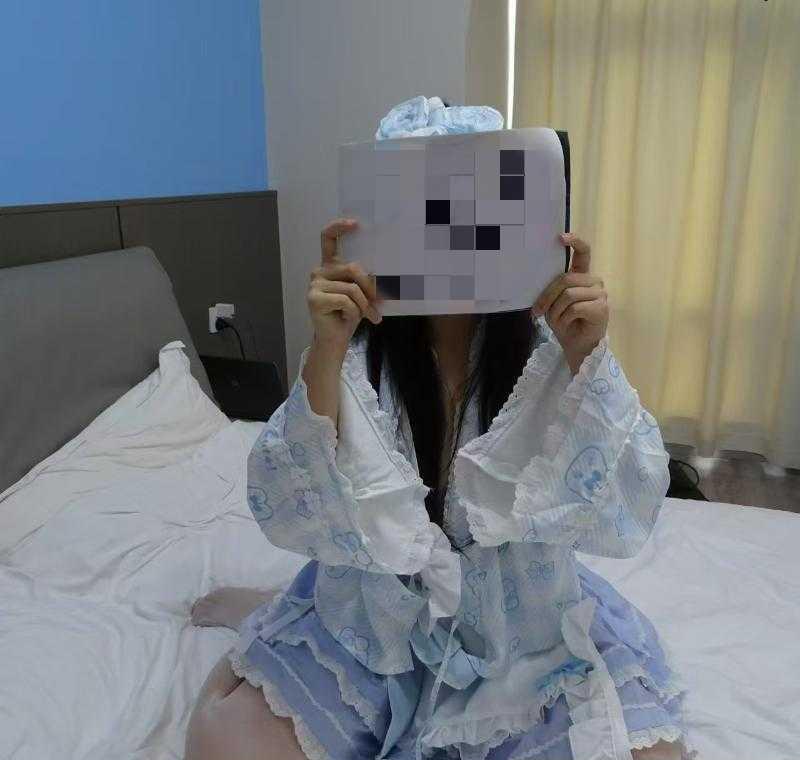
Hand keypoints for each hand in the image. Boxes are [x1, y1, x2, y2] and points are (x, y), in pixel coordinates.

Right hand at [307, 218, 381, 356]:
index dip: (339, 226)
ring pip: (352, 288)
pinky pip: (345, 301)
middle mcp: (320, 271)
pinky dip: (353, 312)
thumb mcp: (362, 294)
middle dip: (370, 289)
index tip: (355, 223)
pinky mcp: (314, 299)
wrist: (335, 339)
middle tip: (380, 305)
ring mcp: (315, 285)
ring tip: (367, 317)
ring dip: (364, 306)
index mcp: (330, 265)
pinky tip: (347, 319)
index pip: (328, 238)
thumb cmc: (349, 314)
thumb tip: (387, 274)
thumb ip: (366, 280)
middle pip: (353, 269)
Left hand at [531, 232, 608, 374]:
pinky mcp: (602, 308)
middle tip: (538, 312)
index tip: (561, 236)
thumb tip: (537, 281)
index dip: (575, 242)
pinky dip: (565, 318)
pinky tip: (567, 325)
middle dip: (548, 297)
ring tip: (557, 322)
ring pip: (568, 294)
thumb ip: (552, 290)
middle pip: (566, 279)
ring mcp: (600, 294)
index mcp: (581, 277)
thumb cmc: (565, 324)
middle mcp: (593, 282)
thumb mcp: (553, 305)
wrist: (576, 346)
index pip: (583, 253)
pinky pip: (575, 307)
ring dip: (556, 311)